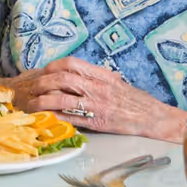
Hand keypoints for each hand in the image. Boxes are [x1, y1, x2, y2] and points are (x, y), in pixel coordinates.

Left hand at [17, 57, 186, 141]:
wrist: (153, 118)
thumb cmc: (135, 100)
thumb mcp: (116, 81)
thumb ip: (97, 76)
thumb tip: (79, 72)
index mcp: (101, 76)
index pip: (72, 64)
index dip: (54, 65)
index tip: (45, 70)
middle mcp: (98, 88)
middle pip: (63, 79)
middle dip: (44, 82)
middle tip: (33, 87)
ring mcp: (97, 106)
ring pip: (63, 99)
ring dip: (44, 100)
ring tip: (33, 103)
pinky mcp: (97, 123)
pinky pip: (72, 119)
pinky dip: (57, 117)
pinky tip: (46, 117)